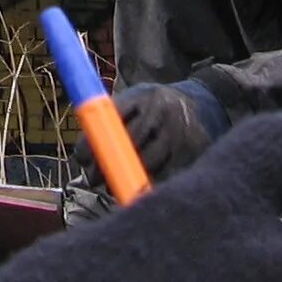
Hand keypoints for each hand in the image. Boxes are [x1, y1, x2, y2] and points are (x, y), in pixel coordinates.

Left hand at [71, 81, 222, 182]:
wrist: (199, 105)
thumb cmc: (153, 107)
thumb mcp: (134, 100)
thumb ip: (110, 119)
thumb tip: (83, 153)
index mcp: (141, 94)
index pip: (110, 118)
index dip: (94, 141)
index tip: (82, 159)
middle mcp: (161, 109)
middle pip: (129, 142)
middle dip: (107, 166)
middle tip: (93, 180)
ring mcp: (179, 130)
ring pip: (147, 162)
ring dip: (126, 179)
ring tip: (112, 186)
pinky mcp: (192, 151)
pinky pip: (165, 173)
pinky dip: (148, 182)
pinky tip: (138, 184)